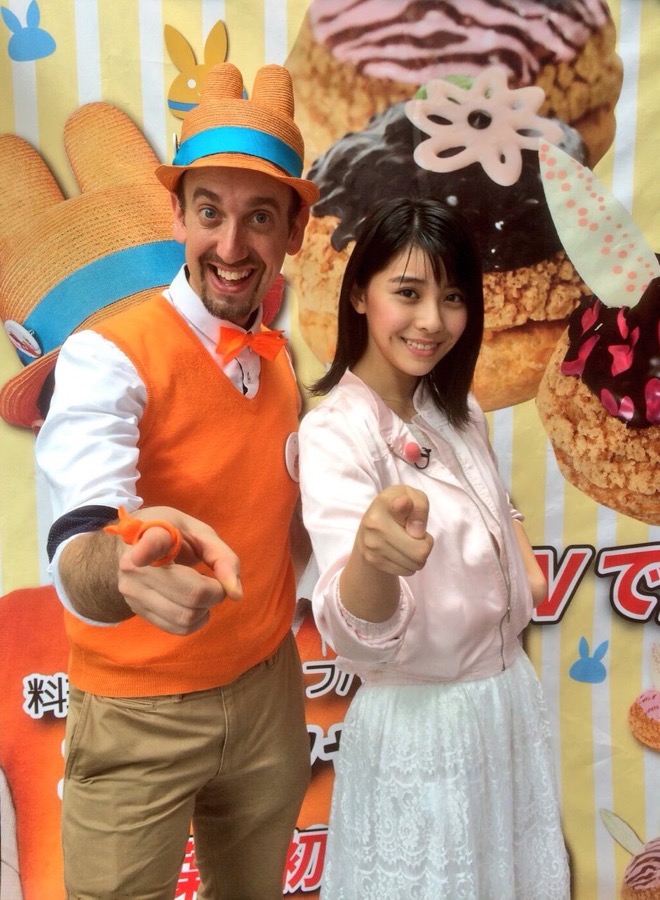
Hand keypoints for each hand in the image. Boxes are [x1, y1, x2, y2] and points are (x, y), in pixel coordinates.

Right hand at [115, 507, 242, 635]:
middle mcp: (135, 566)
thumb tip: (236, 594)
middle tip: (214, 581)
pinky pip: (178, 628)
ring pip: (186, 617)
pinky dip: (196, 619)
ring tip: (201, 589)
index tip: (139, 557)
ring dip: (206, 608)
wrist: (136, 546)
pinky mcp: (137, 610)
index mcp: (151, 535)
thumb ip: (222, 557)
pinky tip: (191, 602)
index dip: (145, 551)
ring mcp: (133, 592)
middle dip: (216, 592)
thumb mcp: (200, 534)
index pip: (149, 544)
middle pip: (191, 594)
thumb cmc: (173, 536)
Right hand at [357, 485, 432, 576]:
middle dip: (426, 545)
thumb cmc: (399, 508)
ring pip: (416, 564)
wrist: (370, 526)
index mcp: (385, 502)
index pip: (401, 506)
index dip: (406, 507)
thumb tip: (417, 533)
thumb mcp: (413, 496)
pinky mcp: (372, 560)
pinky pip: (408, 571)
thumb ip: (420, 506)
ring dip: (418, 556)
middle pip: (420, 551)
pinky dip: (410, 564)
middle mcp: (375, 524)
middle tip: (417, 536)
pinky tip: (401, 552)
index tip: (404, 502)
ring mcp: (372, 544)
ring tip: (408, 542)